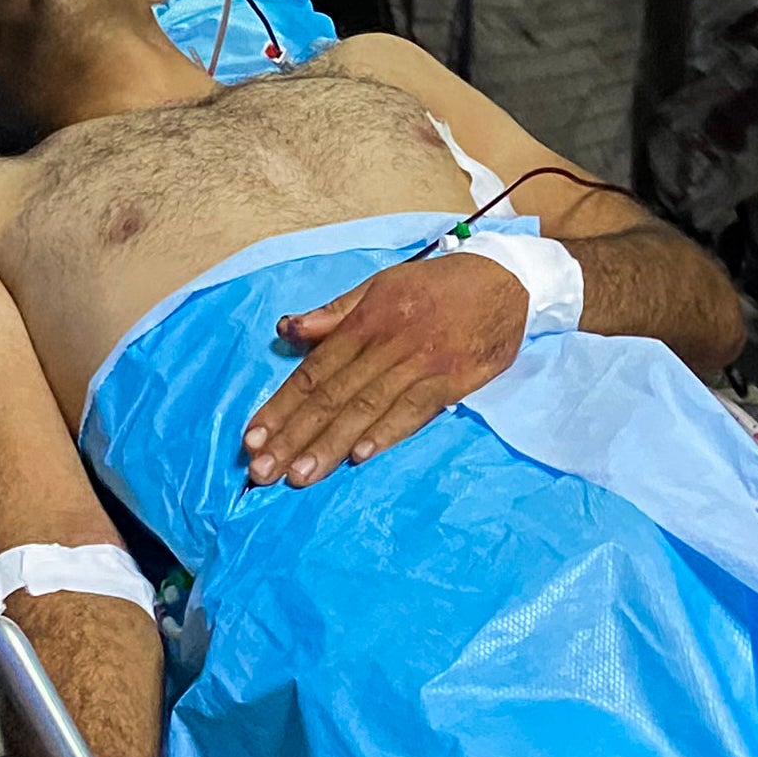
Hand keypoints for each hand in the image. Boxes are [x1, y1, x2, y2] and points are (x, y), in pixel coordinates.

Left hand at [244, 253, 524, 486]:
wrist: (505, 280)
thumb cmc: (438, 286)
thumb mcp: (380, 285)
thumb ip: (334, 313)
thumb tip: (286, 330)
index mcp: (366, 320)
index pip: (313, 372)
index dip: (281, 407)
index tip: (252, 438)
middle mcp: (387, 343)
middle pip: (332, 396)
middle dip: (294, 436)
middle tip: (263, 471)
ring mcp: (420, 363)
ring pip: (367, 408)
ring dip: (331, 444)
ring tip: (300, 475)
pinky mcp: (452, 379)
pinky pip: (415, 410)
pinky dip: (387, 432)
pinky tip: (361, 456)